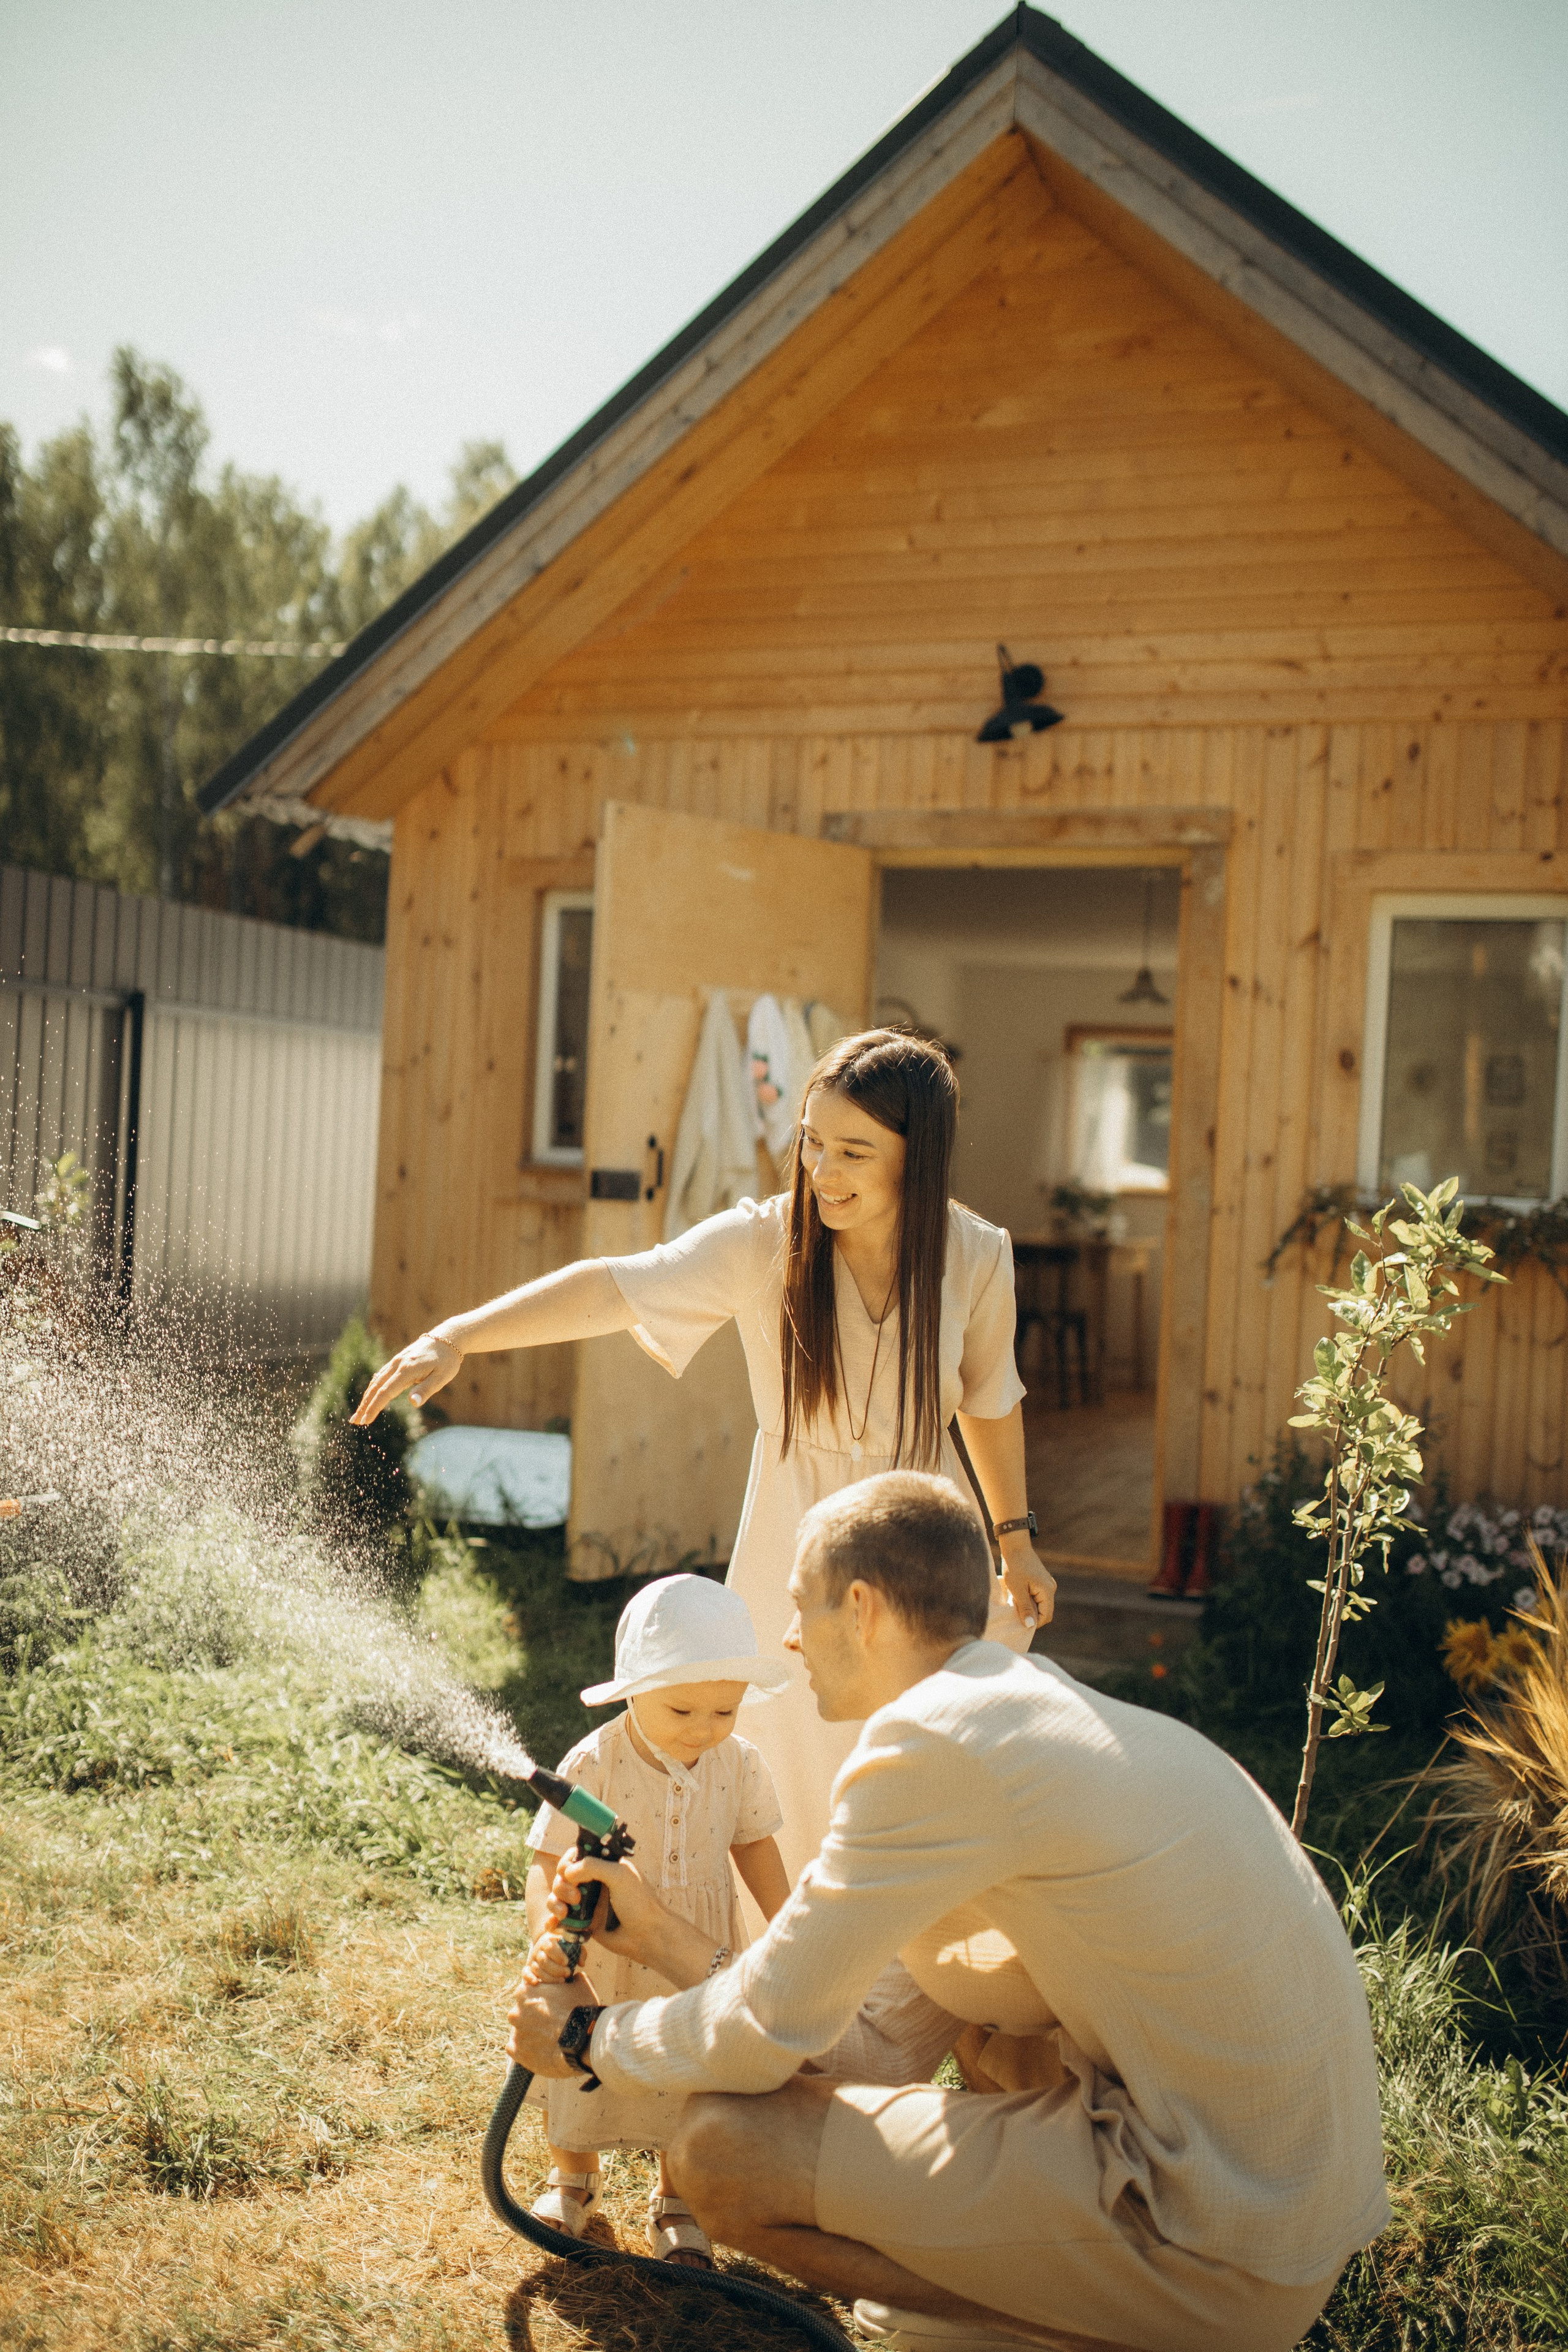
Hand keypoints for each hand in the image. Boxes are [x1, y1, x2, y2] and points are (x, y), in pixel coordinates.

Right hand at [350, 1330, 461, 1425]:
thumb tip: (412, 1403)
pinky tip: (370, 1396)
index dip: (374, 1408)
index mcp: (407, 1370)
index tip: (365, 1421)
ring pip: (376, 1381)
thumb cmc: (447, 1360)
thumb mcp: (442, 1377)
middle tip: (355, 1421)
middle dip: (364, 1405)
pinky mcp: (398, 1360)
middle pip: (376, 1387)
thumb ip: (426, 1389)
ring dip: (366, 1397)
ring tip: (359, 1412)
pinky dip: (373, 1387)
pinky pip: (381, 1375)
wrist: (448, 1337)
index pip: (385, 1392)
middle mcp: (398, 1364)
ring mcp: (396, 1361)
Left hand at [506, 1976, 585, 2074]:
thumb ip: (573, 1978)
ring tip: (549, 2040)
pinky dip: (527, 2050)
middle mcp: (515, 2012)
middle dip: (534, 2018)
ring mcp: (515, 2033)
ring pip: (520, 2032)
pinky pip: (517, 2049)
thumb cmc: (582, 2010)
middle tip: (551, 2024)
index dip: (541, 1999)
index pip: (527, 1993)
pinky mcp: (517, 2053)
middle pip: (522, 2014)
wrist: (585, 2042)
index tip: (552, 2007)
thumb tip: (575, 1977)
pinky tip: (541, 2050)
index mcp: (525, 1992)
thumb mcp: (582, 1985)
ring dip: (530, 2034)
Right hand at [523, 1928, 577, 1986]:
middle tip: (567, 1973)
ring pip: (538, 1970)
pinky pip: (525, 1973)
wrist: (548, 1945)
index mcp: (547, 1941)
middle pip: (544, 1961)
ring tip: (562, 1980)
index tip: (567, 1961)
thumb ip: (579, 1951)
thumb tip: (582, 1963)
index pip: (549, 1947)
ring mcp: (533, 1960)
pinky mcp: (529, 1968)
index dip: (558, 1955)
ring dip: (550, 1977)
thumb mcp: (572, 1945)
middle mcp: (538, 1950)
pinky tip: (536, 1982)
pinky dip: (529, 1978)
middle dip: (556, 1969)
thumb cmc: (563, 1947)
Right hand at [550, 1852, 669, 1963]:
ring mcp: (588, 1903)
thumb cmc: (638, 1903)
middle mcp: (594, 1883)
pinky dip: (552, 1920)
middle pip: (563, 1877)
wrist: (647, 1936)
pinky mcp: (584, 1923)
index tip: (568, 1872)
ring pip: (558, 1897)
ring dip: (554, 1902)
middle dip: (561, 1885)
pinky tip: (553, 1924)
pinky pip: (561, 1919)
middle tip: (575, 1897)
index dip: (567, 1863)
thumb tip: (567, 1873)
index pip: (576, 1857)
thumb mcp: (619, 1875)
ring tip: (564, 1913)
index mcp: (604, 1866)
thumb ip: (593, 1866)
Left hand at [999, 1543, 1055, 1633]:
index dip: (1034, 1622)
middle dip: (1031, 1614)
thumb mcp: (1017, 1589)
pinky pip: (1038, 1596)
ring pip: (1040, 1603)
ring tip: (1015, 1601)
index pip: (1046, 1616)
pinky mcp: (1041, 1580)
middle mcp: (1051, 1587)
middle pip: (1044, 1610)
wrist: (1015, 1545)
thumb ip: (1024, 1608)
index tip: (1020, 1622)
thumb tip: (1030, 1625)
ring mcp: (1047, 1583)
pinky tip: (1018, 1594)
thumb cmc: (1015, 1566)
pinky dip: (1029, 1598)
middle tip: (1016, 1611)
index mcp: (1047, 1591)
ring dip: (1029, 1606)